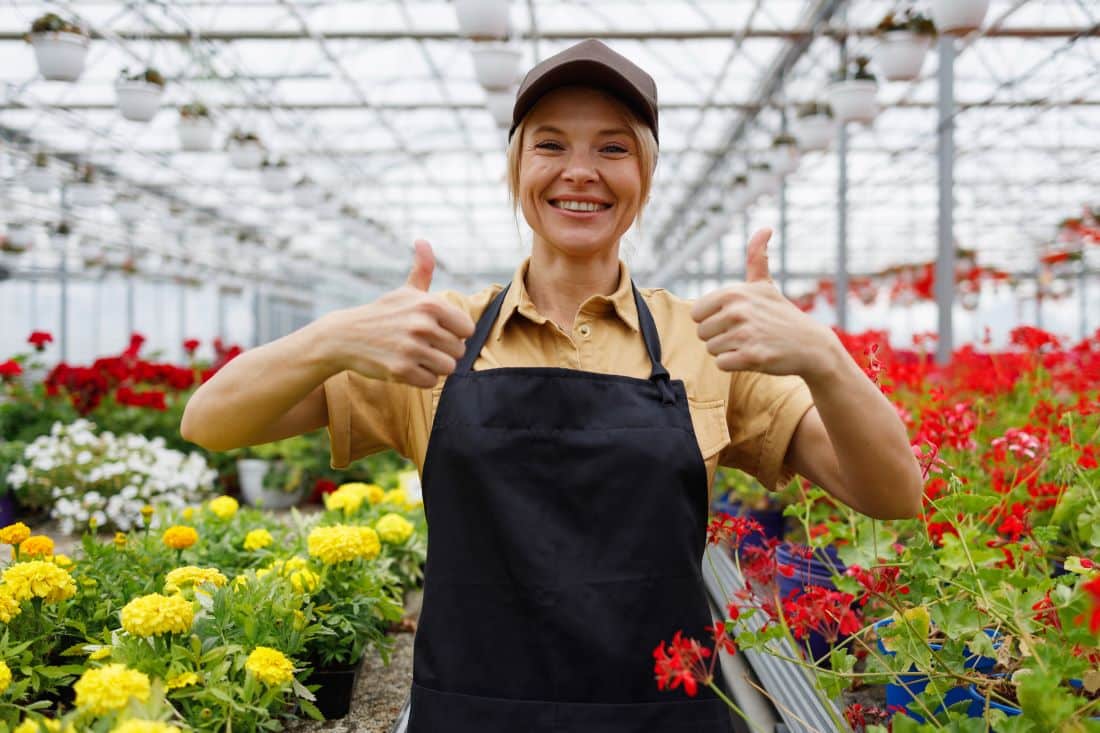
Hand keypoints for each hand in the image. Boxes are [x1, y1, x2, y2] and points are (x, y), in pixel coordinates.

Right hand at [327, 240, 475, 388]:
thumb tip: (423, 240)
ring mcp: (411, 348)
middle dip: (443, 351)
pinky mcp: (401, 370)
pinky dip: (421, 378)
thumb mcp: (404, 292)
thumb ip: (422, 269)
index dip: (454, 333)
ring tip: (416, 356)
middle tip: (422, 345)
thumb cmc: (382, 314)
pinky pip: (430, 382)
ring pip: (448, 368)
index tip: (436, 330)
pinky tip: (406, 366)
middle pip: (459, 351)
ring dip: (434, 366)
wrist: (345, 336)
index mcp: (429, 304)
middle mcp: (422, 325)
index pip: (467, 329)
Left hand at [690, 228, 838, 379]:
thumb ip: (757, 258)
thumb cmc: (782, 315)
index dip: (712, 320)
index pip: (696, 313)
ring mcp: (745, 334)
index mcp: (734, 293)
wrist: (811, 345)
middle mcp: (738, 311)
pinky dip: (734, 364)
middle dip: (719, 337)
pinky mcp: (751, 357)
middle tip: (744, 334)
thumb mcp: (766, 285)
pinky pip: (722, 364)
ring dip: (728, 351)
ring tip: (751, 343)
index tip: (733, 320)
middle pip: (702, 333)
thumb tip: (765, 228)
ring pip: (712, 349)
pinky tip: (753, 356)